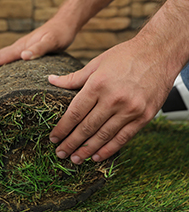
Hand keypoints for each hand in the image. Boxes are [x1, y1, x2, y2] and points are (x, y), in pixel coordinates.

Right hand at [0, 17, 75, 82]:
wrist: (65, 22)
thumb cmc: (60, 33)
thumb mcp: (52, 42)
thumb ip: (38, 49)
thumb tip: (23, 56)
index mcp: (20, 47)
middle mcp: (18, 48)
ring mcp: (21, 48)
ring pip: (0, 59)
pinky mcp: (26, 50)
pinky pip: (9, 60)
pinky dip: (0, 66)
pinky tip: (2, 73)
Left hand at [48, 40, 173, 163]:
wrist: (159, 52)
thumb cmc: (126, 56)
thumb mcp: (96, 63)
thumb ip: (73, 78)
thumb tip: (51, 81)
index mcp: (98, 85)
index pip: (75, 113)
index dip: (62, 128)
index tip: (53, 138)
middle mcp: (113, 99)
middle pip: (87, 127)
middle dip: (71, 143)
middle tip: (60, 153)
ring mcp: (130, 109)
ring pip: (103, 136)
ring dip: (87, 150)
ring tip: (75, 159)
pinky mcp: (144, 117)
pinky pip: (123, 138)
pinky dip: (109, 149)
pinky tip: (97, 156)